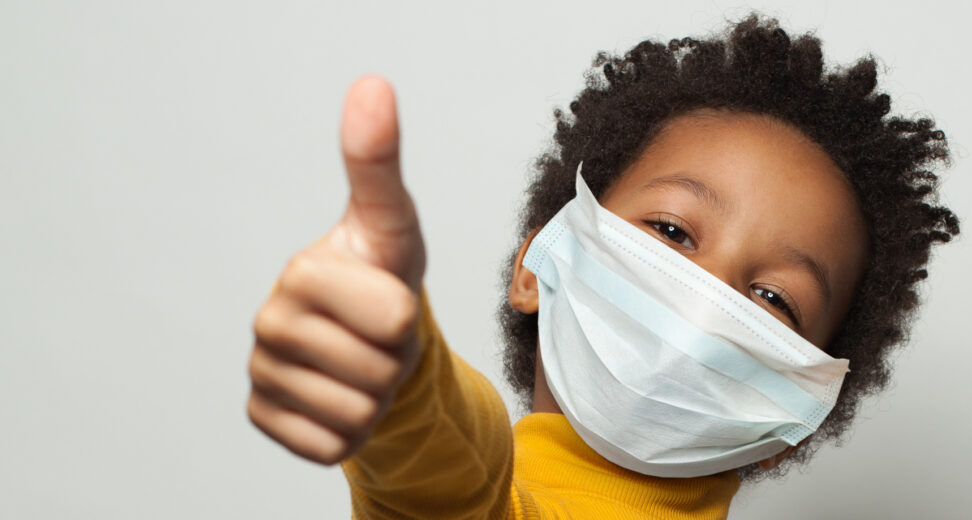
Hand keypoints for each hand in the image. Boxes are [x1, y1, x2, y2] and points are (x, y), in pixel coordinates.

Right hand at [246, 76, 425, 464]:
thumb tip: (372, 86)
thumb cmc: (382, 275)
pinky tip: (338, 394)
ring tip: (362, 361)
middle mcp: (269, 323)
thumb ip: (381, 163)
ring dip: (377, 395)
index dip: (407, 317)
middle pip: (379, 371)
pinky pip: (331, 446)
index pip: (396, 319)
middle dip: (394, 360)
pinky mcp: (264, 420)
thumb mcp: (394, 223)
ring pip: (360, 414)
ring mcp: (262, 374)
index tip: (385, 295)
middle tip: (378, 336)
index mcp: (302, 273)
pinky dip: (350, 431)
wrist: (367, 337)